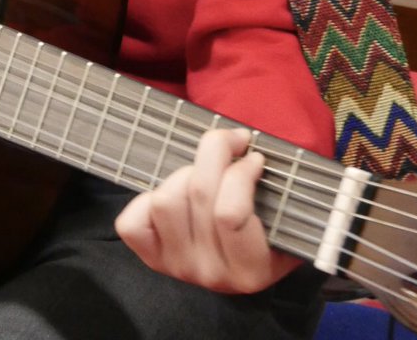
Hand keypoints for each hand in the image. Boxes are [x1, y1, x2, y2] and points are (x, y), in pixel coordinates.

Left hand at [115, 127, 300, 293]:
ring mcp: (178, 267)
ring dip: (185, 174)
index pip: (230, 214)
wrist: (247, 261)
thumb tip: (244, 143)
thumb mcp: (284, 217)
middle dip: (216, 153)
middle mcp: (212, 274)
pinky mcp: (153, 259)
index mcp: (251, 269)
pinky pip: (132, 223)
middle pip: (198, 194)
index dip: (242, 171)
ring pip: (165, 201)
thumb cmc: (270, 227)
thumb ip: (270, 190)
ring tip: (204, 172)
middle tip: (232, 143)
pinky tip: (173, 193)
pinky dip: (145, 200)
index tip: (255, 156)